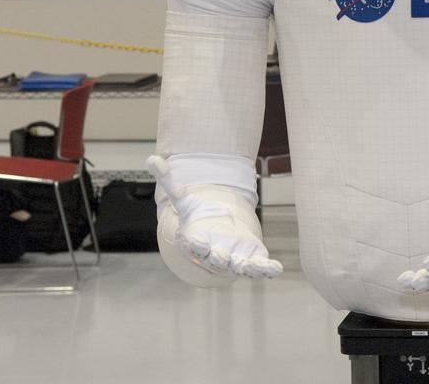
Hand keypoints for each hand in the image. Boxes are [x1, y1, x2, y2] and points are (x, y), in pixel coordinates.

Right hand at [148, 155, 282, 279]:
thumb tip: (152, 158)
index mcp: (196, 244)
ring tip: (252, 266)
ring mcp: (232, 261)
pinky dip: (266, 269)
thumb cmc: (197, 220)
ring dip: (245, 267)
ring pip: (238, 267)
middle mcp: (213, 256)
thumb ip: (170, 183)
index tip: (196, 241)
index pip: (193, 247)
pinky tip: (276, 268)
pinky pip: (258, 268)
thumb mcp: (184, 200)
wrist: (215, 238)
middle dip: (219, 258)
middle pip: (215, 260)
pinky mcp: (249, 261)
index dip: (195, 245)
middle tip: (222, 256)